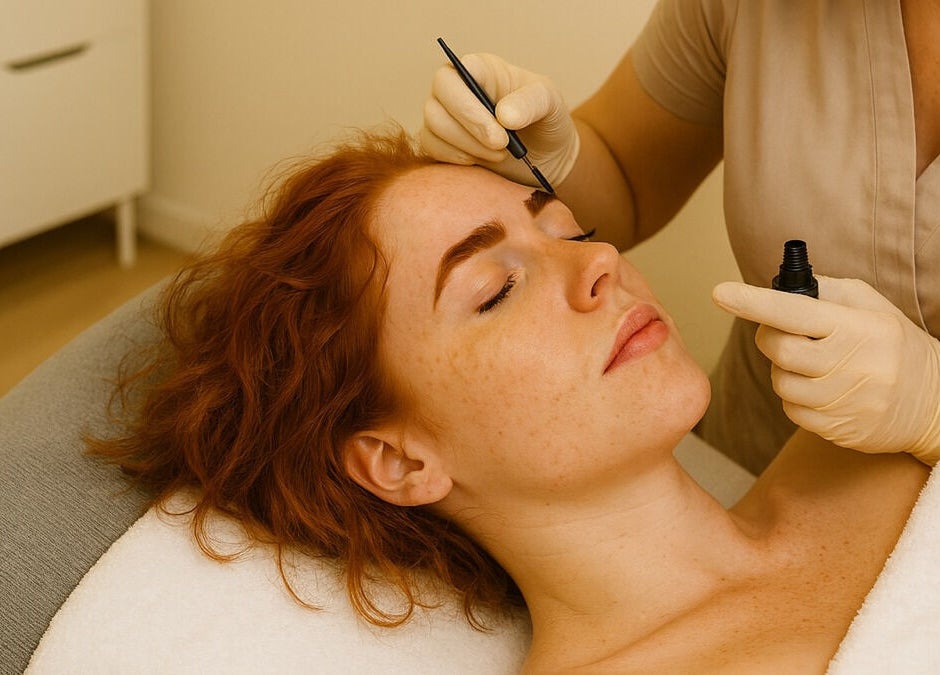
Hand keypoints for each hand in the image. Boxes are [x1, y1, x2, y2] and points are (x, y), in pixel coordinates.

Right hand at [420, 52, 579, 186]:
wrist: (546, 157)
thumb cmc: (546, 121)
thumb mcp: (550, 103)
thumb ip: (531, 102)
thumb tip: (503, 115)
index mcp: (482, 70)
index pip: (458, 69)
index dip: (470, 96)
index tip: (501, 120)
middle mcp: (457, 88)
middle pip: (439, 98)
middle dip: (471, 125)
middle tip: (503, 144)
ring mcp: (445, 115)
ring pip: (434, 125)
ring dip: (469, 145)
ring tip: (502, 153)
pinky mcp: (440, 142)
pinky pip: (433, 148)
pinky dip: (458, 158)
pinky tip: (483, 161)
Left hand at [712, 276, 939, 464]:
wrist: (934, 403)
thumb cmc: (894, 345)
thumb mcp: (872, 307)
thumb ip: (825, 292)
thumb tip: (776, 286)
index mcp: (858, 328)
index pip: (794, 311)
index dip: (753, 302)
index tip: (720, 293)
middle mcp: (852, 365)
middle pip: (779, 349)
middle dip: (771, 337)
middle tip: (787, 333)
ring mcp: (844, 401)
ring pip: (781, 381)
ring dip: (785, 370)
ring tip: (815, 364)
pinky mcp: (837, 429)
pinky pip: (791, 410)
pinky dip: (797, 397)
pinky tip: (823, 389)